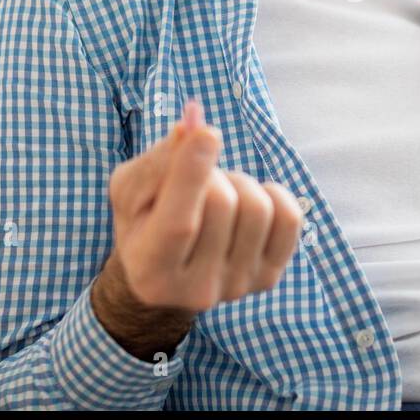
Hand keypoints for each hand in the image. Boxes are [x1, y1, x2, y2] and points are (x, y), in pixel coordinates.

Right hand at [103, 99, 303, 314]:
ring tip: (218, 192)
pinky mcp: (268, 277)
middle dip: (211, 174)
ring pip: (257, 209)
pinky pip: (289, 218)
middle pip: (222, 204)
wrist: (167, 267)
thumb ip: (156, 162)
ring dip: (238, 183)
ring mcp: (236, 287)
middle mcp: (196, 290)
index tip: (207, 133)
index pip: (180, 224)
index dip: (193, 174)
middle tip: (198, 179)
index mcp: (150, 270)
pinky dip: (272, 194)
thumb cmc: (144, 219)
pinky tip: (247, 201)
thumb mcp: (130, 189)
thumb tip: (194, 128)